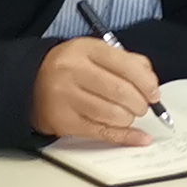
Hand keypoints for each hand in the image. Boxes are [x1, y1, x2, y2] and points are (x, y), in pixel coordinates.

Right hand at [34, 35, 164, 142]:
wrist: (31, 83)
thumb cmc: (71, 68)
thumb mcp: (95, 53)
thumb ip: (126, 62)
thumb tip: (151, 84)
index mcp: (85, 49)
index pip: (126, 66)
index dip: (147, 83)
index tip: (154, 93)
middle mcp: (73, 71)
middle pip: (121, 92)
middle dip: (140, 103)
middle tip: (143, 106)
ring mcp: (66, 97)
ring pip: (113, 114)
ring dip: (129, 118)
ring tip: (128, 115)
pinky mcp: (64, 121)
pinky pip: (102, 132)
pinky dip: (126, 137)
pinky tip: (139, 137)